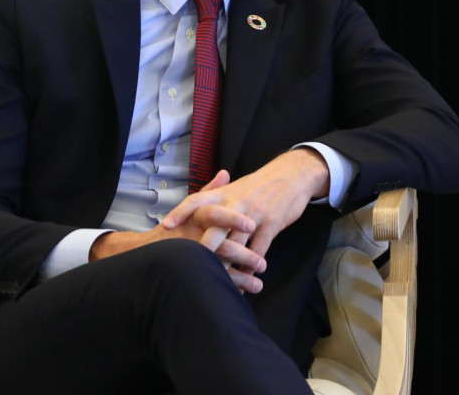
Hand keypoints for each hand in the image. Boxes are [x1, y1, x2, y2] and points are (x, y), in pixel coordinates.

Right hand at [88, 171, 268, 292]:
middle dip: (243, 255)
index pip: (213, 214)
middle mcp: (193, 237)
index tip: (251, 225)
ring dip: (242, 278)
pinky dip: (230, 289)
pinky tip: (246, 294)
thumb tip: (225, 173)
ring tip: (260, 285)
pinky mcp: (193, 272)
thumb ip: (210, 191)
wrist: (147, 252)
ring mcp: (193, 257)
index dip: (232, 219)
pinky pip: (213, 281)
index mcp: (195, 217)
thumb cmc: (175, 228)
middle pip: (220, 246)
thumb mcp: (191, 208)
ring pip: (220, 268)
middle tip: (263, 264)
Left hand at [161, 149, 330, 276]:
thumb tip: (194, 213)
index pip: (197, 199)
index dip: (180, 211)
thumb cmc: (260, 185)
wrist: (293, 175)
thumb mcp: (237, 188)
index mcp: (225, 192)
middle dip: (201, 247)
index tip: (165, 225)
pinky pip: (258, 250)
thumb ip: (216, 199)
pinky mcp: (271, 224)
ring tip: (215, 283)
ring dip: (226, 265)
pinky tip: (244, 282)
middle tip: (186, 265)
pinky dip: (250, 268)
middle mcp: (237, 202)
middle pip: (214, 227)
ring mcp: (254, 214)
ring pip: (236, 243)